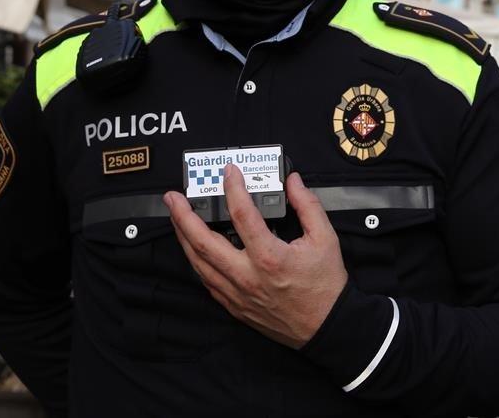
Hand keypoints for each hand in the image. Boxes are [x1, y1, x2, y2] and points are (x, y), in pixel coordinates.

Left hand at [164, 166, 347, 348]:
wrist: (326, 326)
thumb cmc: (325, 285)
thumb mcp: (325, 239)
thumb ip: (307, 205)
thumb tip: (293, 182)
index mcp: (269, 257)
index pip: (242, 214)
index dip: (233, 188)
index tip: (230, 171)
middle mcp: (247, 276)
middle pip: (203, 242)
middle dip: (183, 216)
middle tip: (172, 197)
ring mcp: (237, 293)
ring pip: (198, 263)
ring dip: (183, 238)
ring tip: (176, 218)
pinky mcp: (235, 306)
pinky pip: (207, 281)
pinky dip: (197, 262)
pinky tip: (193, 249)